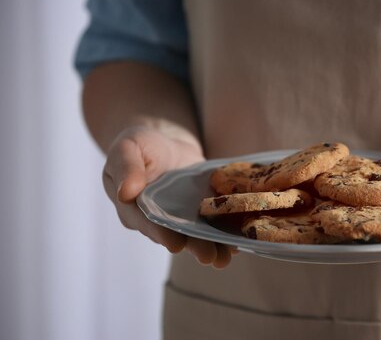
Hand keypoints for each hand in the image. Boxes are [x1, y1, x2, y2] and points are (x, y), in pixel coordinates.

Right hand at [102, 126, 235, 267]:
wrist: (166, 139)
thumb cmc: (140, 144)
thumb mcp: (127, 149)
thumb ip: (127, 169)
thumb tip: (126, 193)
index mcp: (135, 208)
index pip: (148, 223)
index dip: (162, 234)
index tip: (175, 244)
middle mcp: (159, 218)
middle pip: (176, 234)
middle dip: (193, 246)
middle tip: (209, 257)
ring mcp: (181, 215)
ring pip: (196, 234)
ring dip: (212, 245)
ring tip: (226, 257)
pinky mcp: (201, 209)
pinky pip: (213, 220)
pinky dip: (225, 230)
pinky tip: (238, 240)